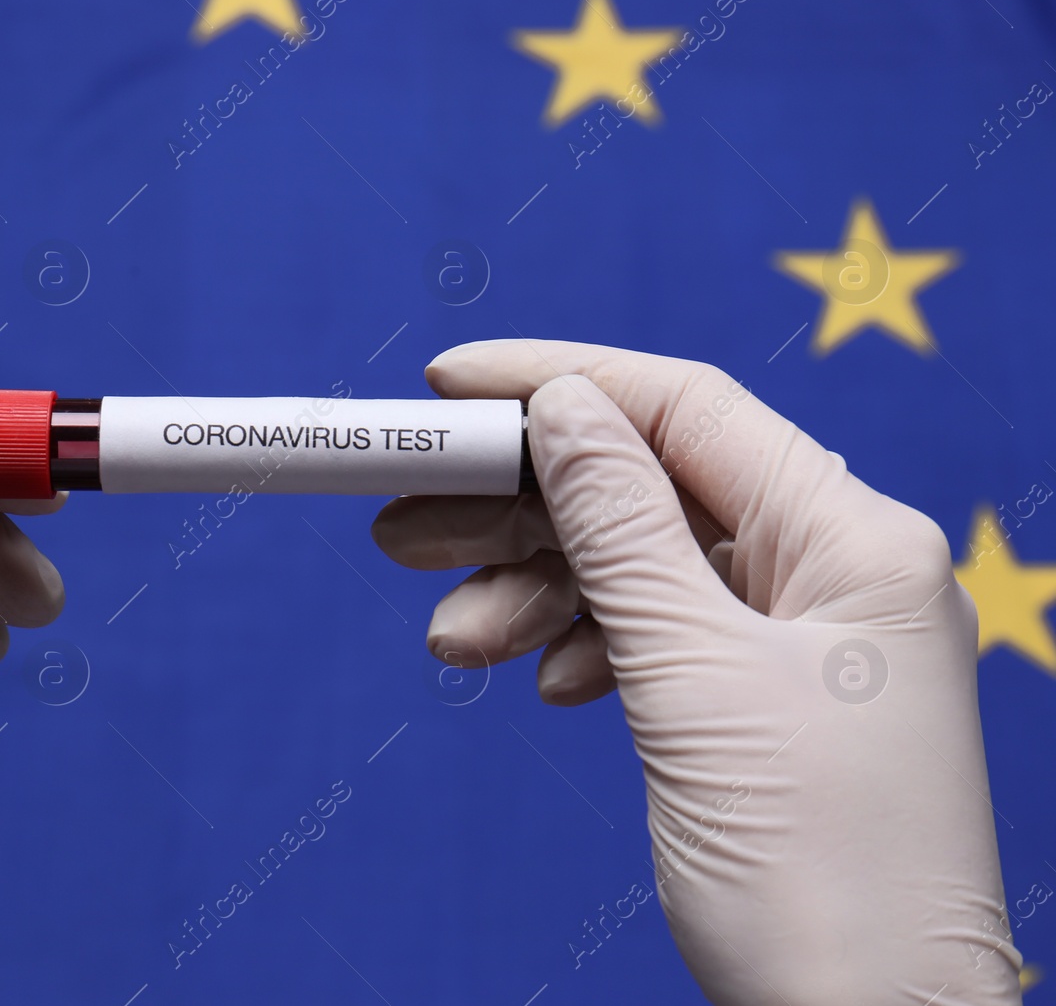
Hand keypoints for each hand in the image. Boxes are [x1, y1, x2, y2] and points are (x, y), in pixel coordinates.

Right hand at [372, 340, 1020, 1004]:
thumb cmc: (817, 876)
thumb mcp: (695, 681)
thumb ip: (620, 530)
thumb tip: (562, 407)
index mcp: (854, 541)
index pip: (688, 411)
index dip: (561, 382)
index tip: (449, 385)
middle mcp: (834, 571)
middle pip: (647, 490)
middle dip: (520, 507)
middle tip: (403, 522)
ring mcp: (799, 637)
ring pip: (638, 568)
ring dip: (535, 592)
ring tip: (451, 637)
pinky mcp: (761, 698)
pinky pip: (653, 635)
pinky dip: (583, 646)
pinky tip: (544, 679)